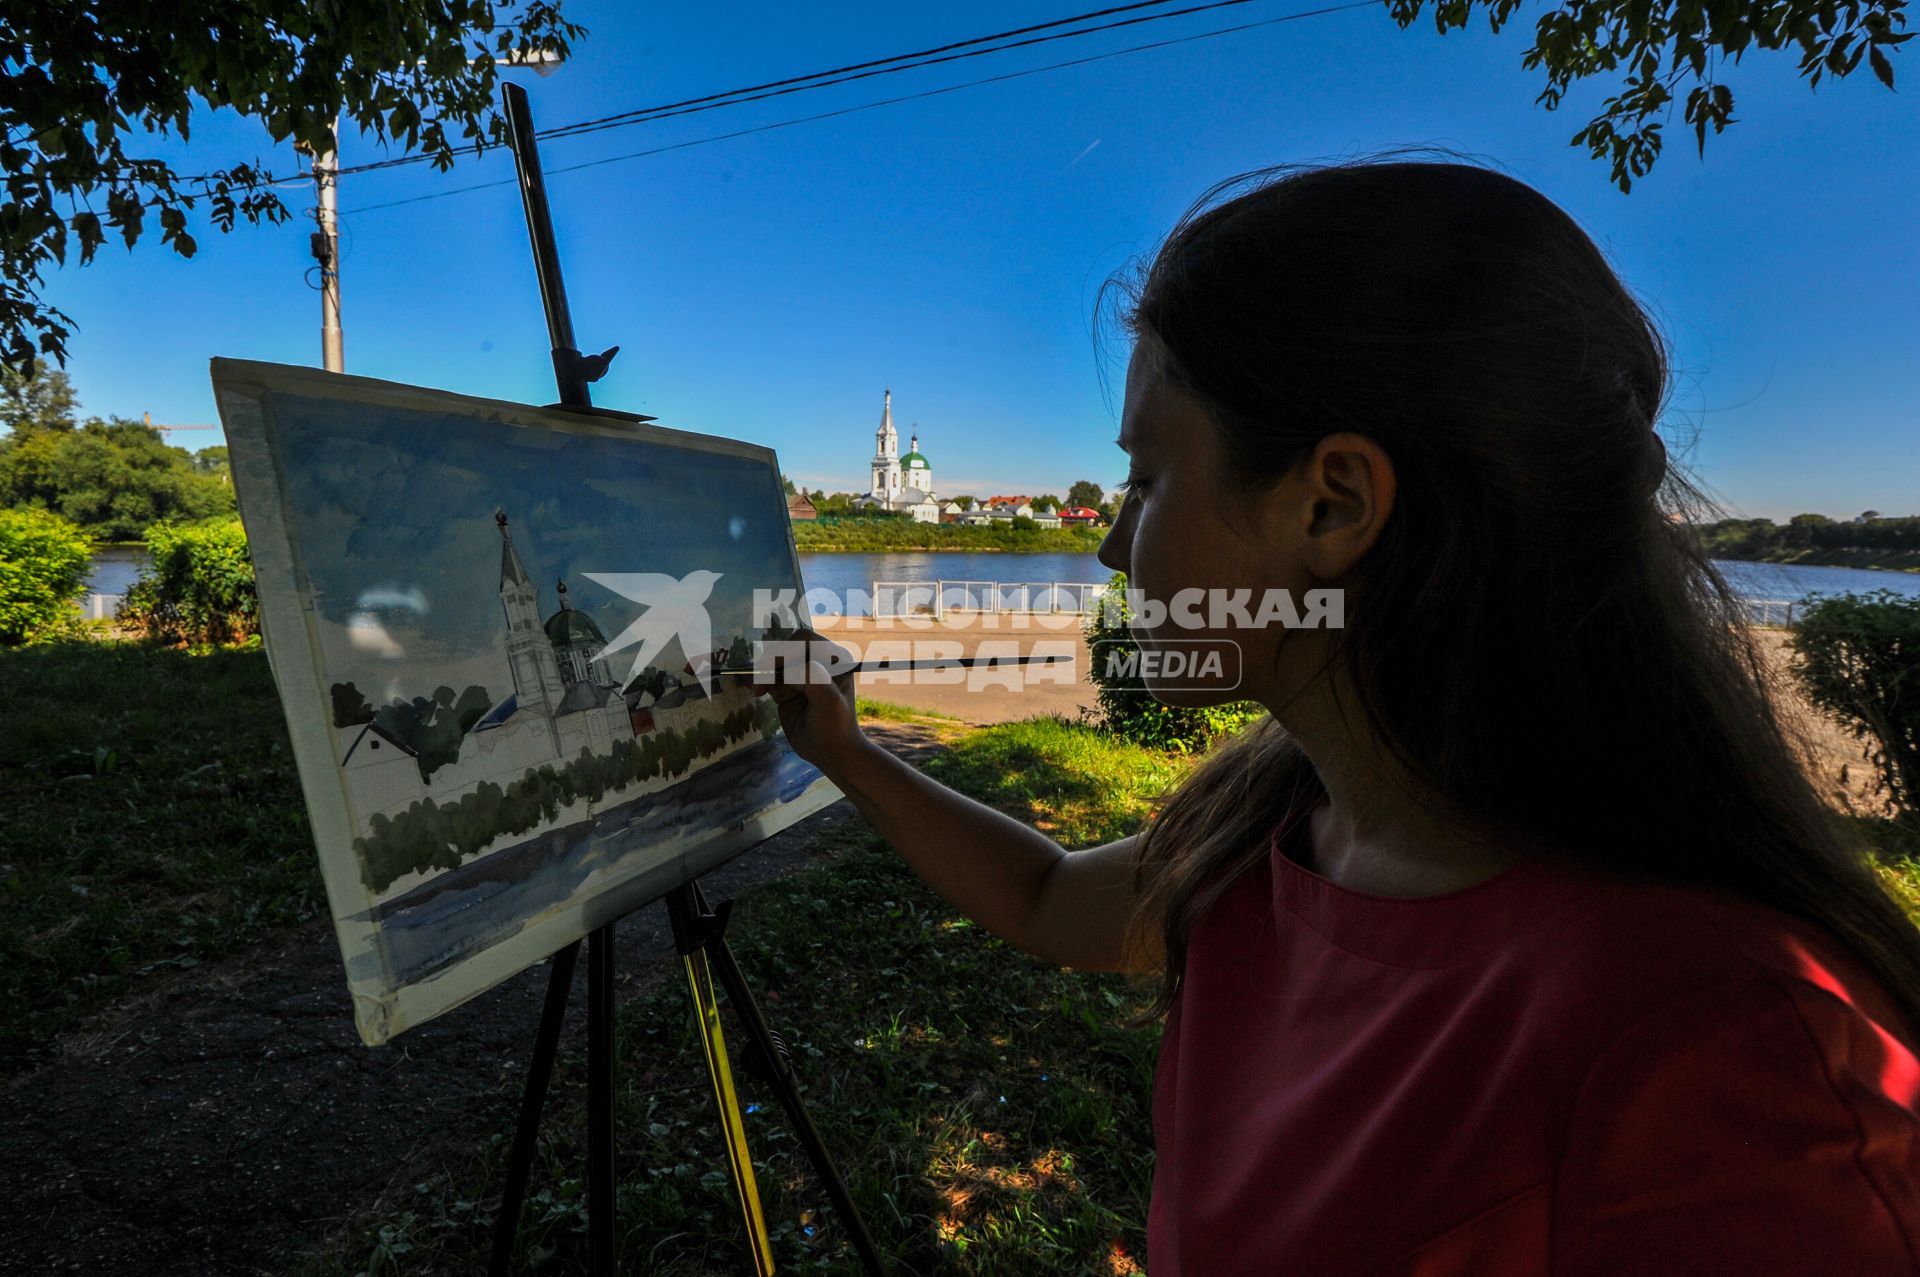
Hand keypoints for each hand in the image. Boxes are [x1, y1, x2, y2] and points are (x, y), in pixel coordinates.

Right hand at [756, 625, 862, 769]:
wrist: (831, 752)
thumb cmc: (836, 726)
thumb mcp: (829, 700)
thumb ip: (813, 678)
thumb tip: (790, 669)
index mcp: (834, 659)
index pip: (805, 640)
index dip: (787, 649)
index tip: (776, 668)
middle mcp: (816, 662)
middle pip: (786, 648)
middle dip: (772, 660)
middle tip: (761, 677)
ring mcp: (800, 675)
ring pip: (774, 662)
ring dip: (762, 671)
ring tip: (757, 688)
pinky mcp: (786, 688)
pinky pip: (768, 677)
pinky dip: (759, 681)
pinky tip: (756, 692)